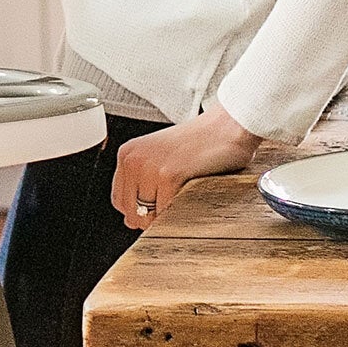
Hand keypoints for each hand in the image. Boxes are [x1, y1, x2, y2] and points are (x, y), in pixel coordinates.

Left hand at [112, 102, 261, 228]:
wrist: (228, 126)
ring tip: (183, 199)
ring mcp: (150, 167)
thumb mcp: (159, 158)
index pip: (119, 201)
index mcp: (128, 154)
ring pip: (147, 215)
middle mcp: (134, 159)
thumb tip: (131, 220)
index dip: (137, 211)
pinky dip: (179, 212)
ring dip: (166, 217)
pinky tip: (191, 197)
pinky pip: (166, 211)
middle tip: (174, 206)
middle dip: (151, 218)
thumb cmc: (200, 142)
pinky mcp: (170, 175)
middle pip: (132, 212)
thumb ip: (142, 185)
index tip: (156, 208)